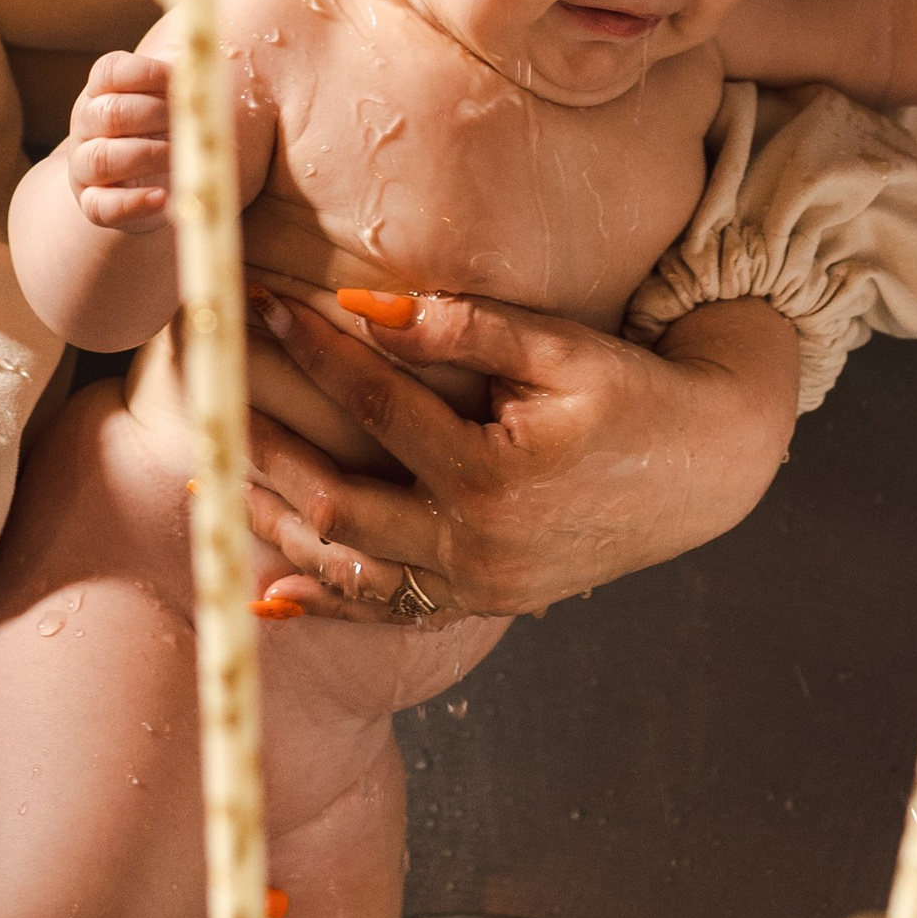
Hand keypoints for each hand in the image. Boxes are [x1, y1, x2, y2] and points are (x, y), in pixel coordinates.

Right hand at [64, 48, 170, 230]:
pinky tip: (162, 197)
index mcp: (103, 90)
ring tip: (180, 157)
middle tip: (188, 122)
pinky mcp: (93, 202)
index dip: (145, 72)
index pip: (110, 71)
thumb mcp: (171, 97)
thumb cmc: (161, 127)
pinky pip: (100, 205)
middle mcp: (87, 125)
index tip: (178, 77)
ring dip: (147, 156)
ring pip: (101, 158)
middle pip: (108, 113)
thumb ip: (184, 76)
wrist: (136, 178)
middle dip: (154, 115)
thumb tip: (201, 56)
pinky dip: (132, 202)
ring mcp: (84, 165)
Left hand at [239, 284, 800, 624]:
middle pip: (338, 502)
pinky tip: (267, 591)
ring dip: (276, 522)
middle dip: (264, 444)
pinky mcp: (484, 604)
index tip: (261, 304)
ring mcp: (479, 587)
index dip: (313, 350)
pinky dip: (326, 602)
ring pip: (351, 567)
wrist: (706, 468)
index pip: (376, 404)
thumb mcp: (559, 347)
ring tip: (211, 476)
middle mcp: (478, 544)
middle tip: (209, 390)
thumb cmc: (634, 393)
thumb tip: (362, 306)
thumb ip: (461, 328)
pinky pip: (389, 612)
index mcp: (495, 474)